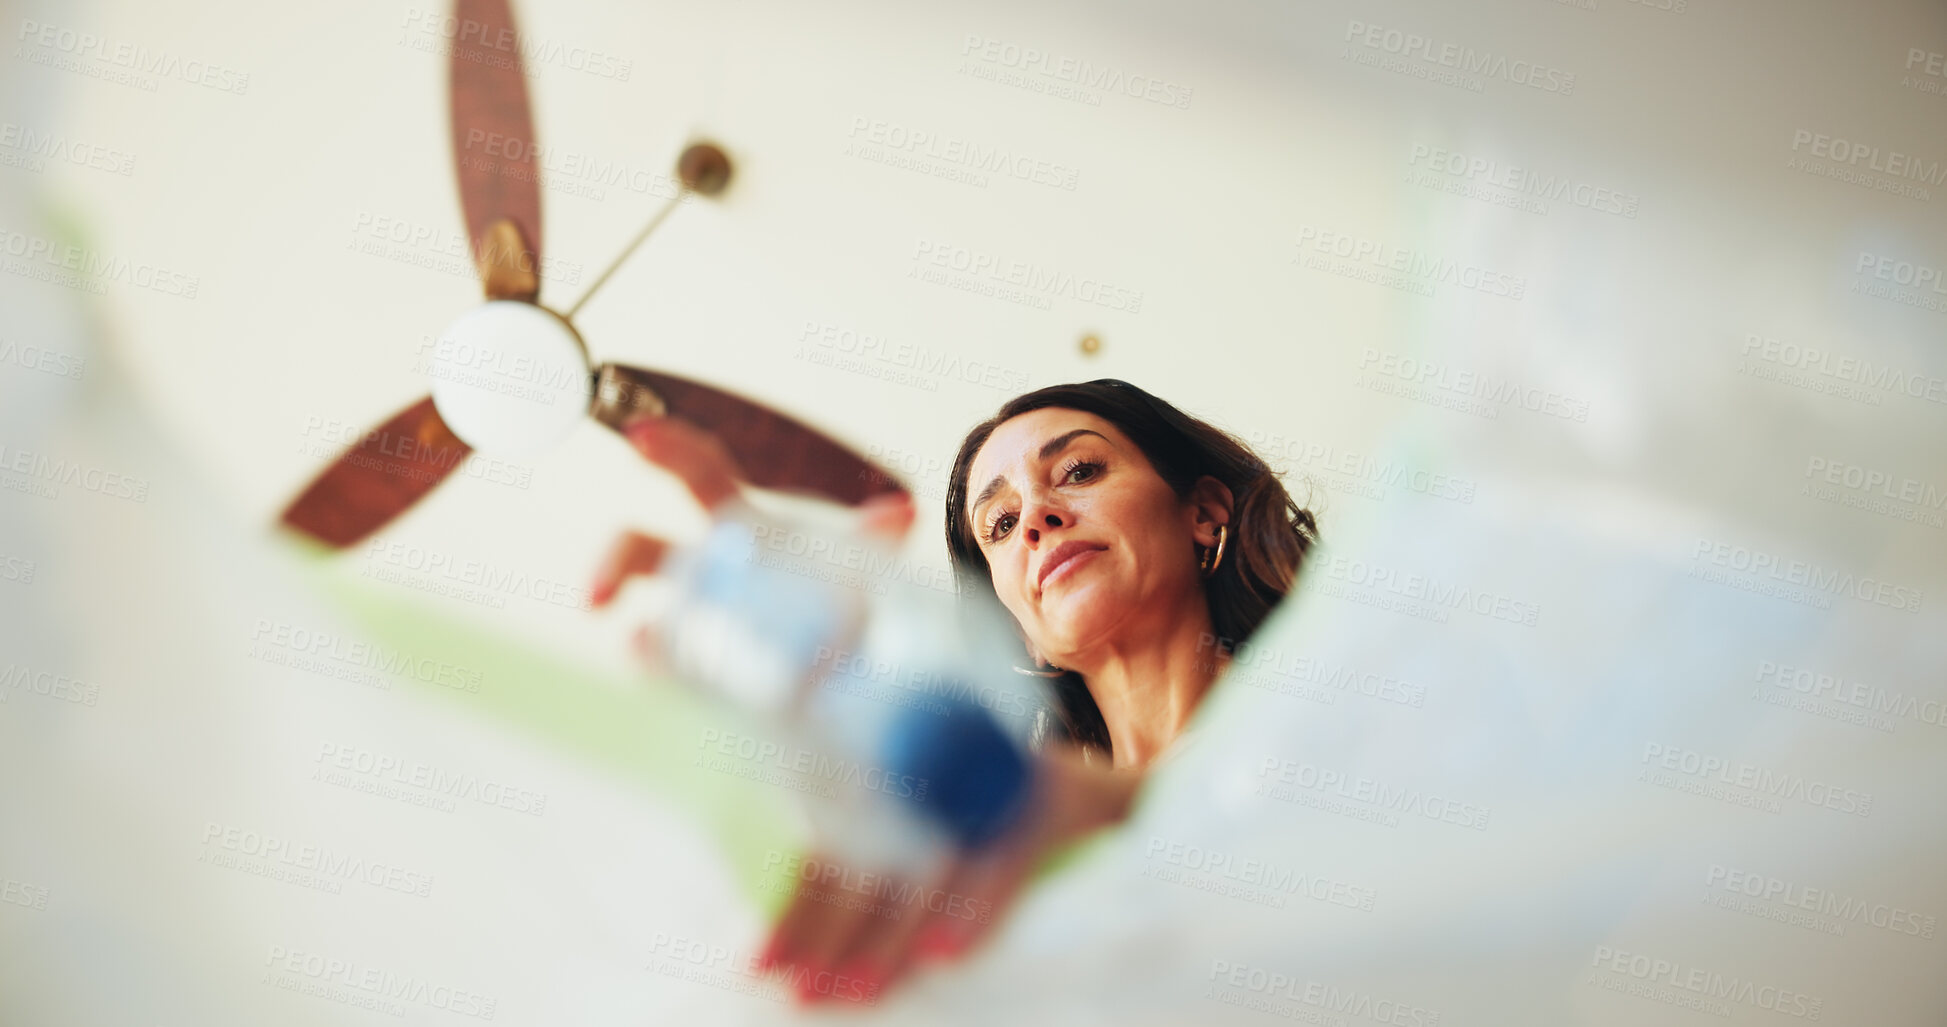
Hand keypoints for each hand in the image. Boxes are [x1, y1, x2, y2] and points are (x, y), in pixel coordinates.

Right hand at [587, 414, 916, 649]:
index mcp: (743, 527)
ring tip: (637, 650)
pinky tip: (663, 668)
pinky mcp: (704, 675)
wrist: (858, 661)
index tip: (638, 441)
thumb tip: (902, 512)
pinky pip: (672, 669)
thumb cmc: (844, 592)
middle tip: (598, 594)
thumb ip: (871, 539)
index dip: (669, 450)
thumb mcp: (863, 560)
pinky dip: (663, 667)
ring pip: (648, 616)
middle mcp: (710, 569)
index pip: (698, 473)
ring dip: (640, 641)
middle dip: (615, 559)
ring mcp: (700, 623)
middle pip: (644, 548)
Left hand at [759, 743, 1144, 1005]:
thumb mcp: (933, 827)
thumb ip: (880, 856)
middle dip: (835, 935)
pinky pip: (1004, 860)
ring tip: (858, 992)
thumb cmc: (995, 823)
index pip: (835, 846)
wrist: (1095, 795)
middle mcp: (935, 772)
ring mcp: (991, 781)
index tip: (763, 962)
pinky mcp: (1048, 800)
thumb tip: (799, 932)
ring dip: (892, 939)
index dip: (797, 908)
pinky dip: (976, 908)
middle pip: (873, 862)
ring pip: (929, 869)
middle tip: (804, 992)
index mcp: (897, 773)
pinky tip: (944, 954)